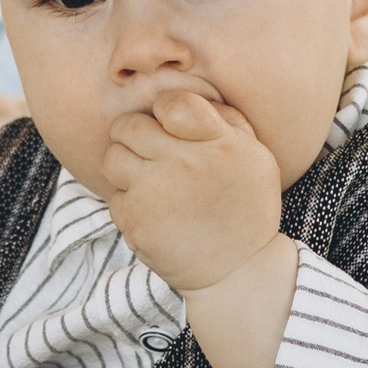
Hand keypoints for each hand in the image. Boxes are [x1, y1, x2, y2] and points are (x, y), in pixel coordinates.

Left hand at [102, 86, 283, 301]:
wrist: (237, 271)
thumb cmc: (246, 208)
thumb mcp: (255, 157)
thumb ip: (226, 121)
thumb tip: (194, 96)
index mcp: (219, 143)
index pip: (173, 103)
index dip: (165, 109)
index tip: (171, 123)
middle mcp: (185, 164)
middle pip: (129, 126)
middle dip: (134, 134)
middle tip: (150, 150)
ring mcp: (156, 193)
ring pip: (112, 157)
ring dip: (125, 165)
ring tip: (149, 180)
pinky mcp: (135, 221)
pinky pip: (114, 195)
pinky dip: (128, 202)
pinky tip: (152, 212)